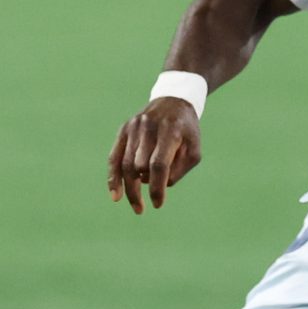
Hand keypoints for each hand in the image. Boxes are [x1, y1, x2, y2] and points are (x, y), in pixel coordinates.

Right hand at [106, 98, 202, 213]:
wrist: (173, 101)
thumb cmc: (187, 130)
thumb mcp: (194, 149)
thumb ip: (180, 169)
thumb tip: (160, 185)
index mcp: (169, 130)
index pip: (159, 164)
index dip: (157, 187)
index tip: (158, 204)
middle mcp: (148, 127)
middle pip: (139, 165)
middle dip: (143, 186)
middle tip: (146, 205)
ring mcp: (132, 127)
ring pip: (125, 164)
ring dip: (129, 188)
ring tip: (137, 207)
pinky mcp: (123, 130)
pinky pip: (113, 157)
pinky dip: (113, 178)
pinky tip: (116, 196)